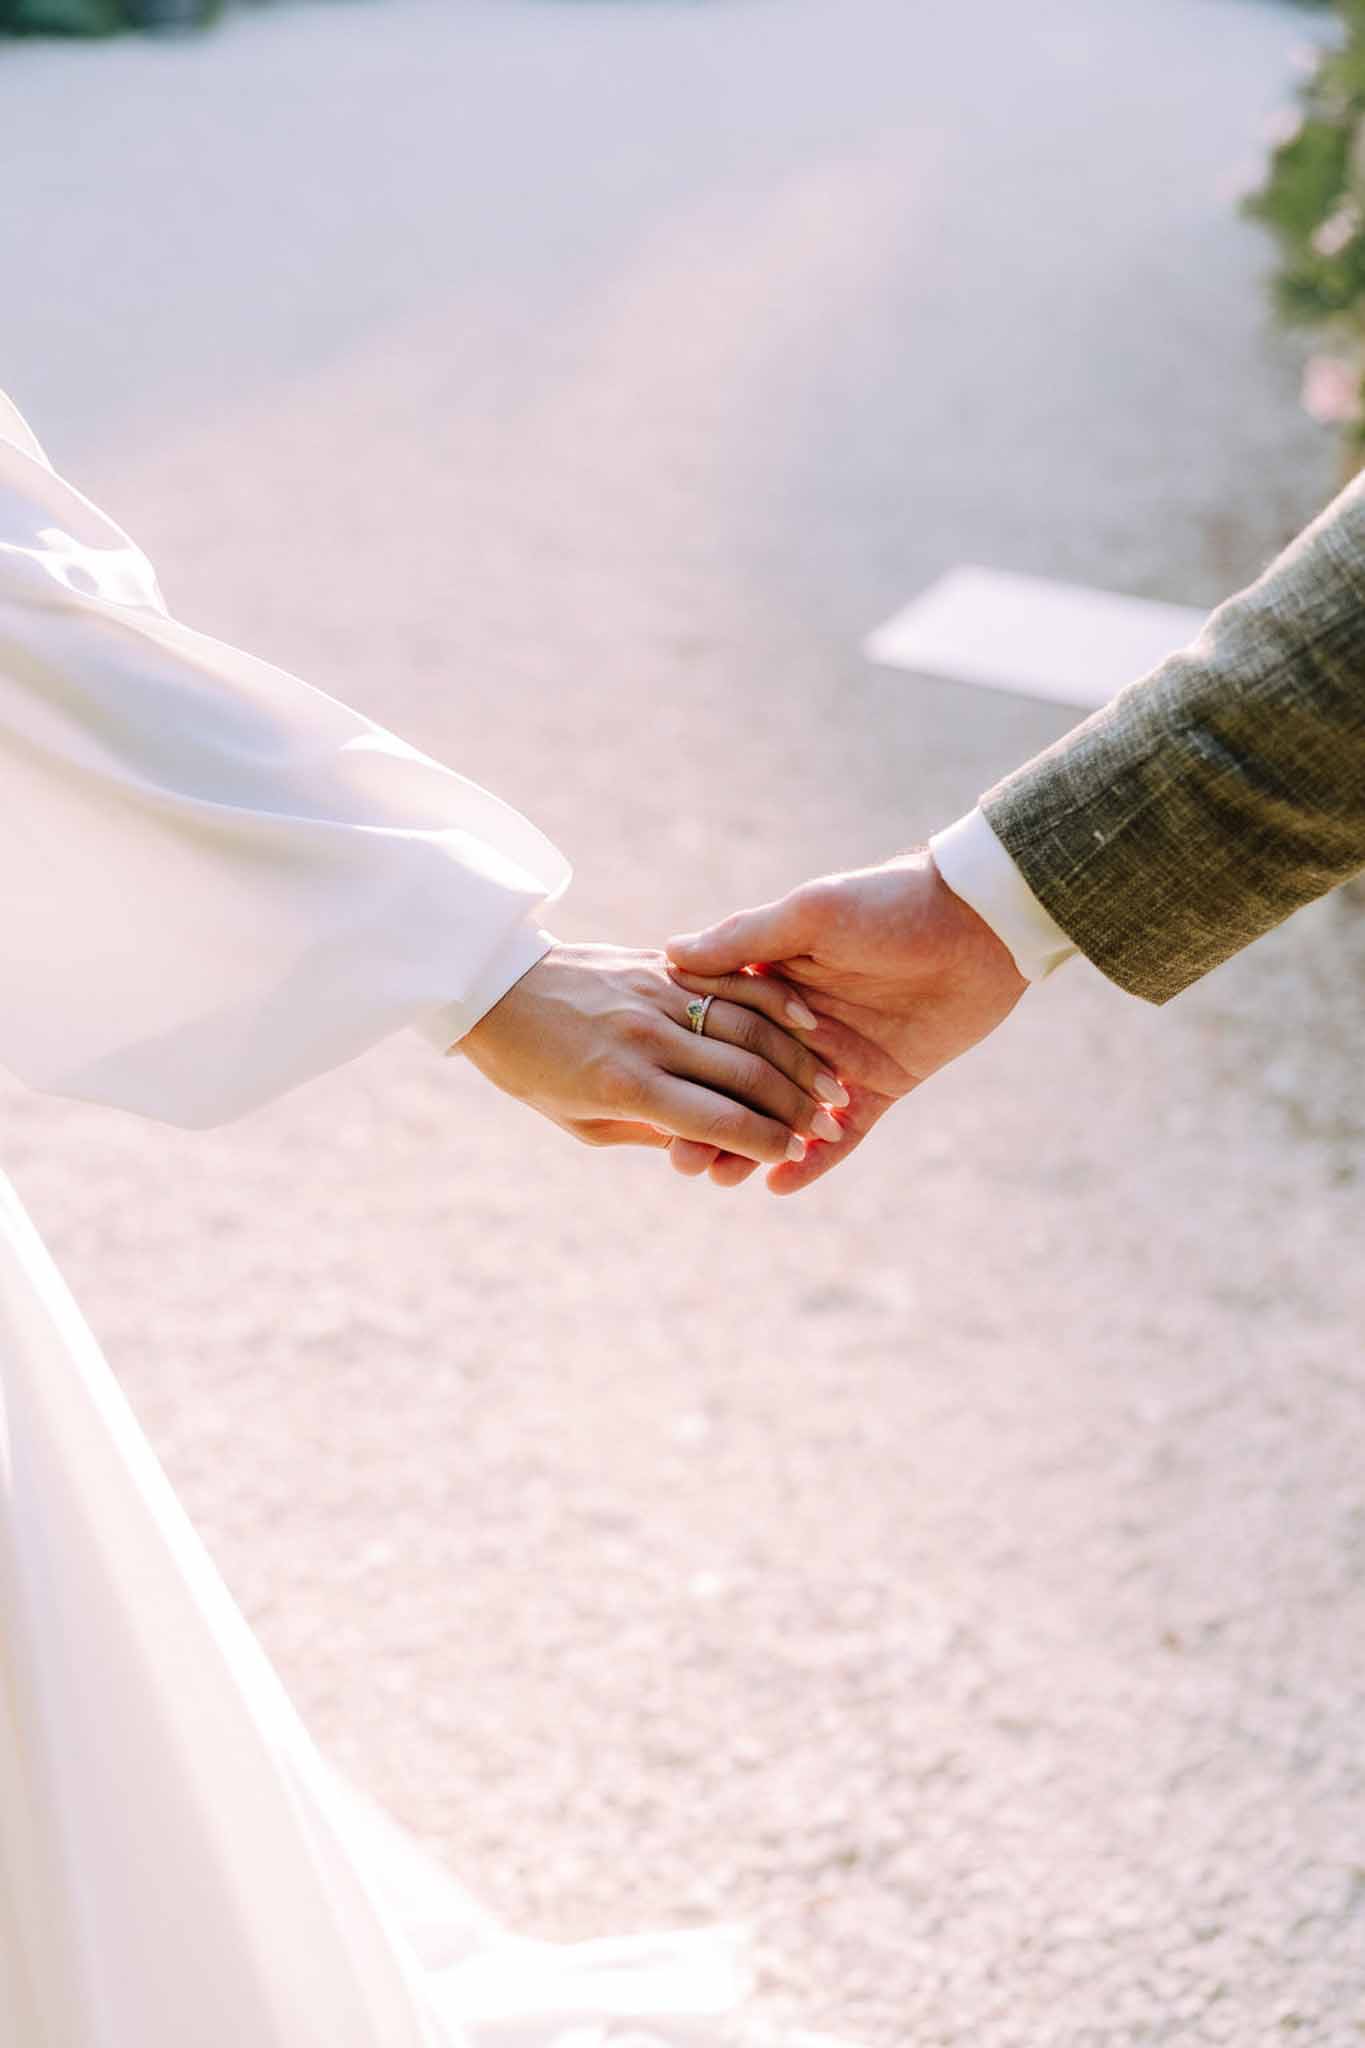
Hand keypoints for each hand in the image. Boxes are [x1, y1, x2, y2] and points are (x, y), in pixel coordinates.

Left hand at [459, 941, 849, 1167]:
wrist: (494, 987)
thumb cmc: (531, 1070)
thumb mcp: (581, 1122)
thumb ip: (650, 1133)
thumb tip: (714, 1143)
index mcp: (625, 1085)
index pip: (717, 1119)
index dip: (767, 1142)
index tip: (798, 1155)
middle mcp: (647, 1036)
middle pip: (745, 1074)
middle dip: (797, 1106)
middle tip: (831, 1125)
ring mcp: (656, 992)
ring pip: (749, 1026)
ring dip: (799, 1059)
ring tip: (833, 1083)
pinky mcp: (660, 962)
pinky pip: (730, 981)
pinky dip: (774, 1004)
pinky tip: (807, 1022)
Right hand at [665, 849, 1026, 1192]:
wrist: (981, 922)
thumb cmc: (891, 903)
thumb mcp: (811, 913)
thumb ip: (746, 939)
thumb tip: (670, 953)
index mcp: (776, 981)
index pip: (718, 1034)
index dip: (686, 1070)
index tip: (651, 1102)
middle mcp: (801, 1024)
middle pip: (744, 1085)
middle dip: (711, 1123)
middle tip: (679, 1162)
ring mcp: (839, 1059)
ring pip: (786, 1115)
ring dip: (752, 1148)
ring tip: (718, 1179)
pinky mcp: (881, 1085)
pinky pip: (843, 1133)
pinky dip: (814, 1160)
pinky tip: (779, 1184)